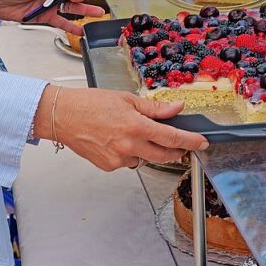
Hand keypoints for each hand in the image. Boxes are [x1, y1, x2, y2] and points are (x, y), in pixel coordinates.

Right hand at [34, 87, 208, 170]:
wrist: (64, 116)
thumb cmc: (91, 103)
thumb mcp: (127, 99)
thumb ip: (154, 107)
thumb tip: (176, 108)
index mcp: (136, 126)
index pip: (172, 138)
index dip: (190, 142)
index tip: (202, 143)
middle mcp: (129, 146)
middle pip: (164, 155)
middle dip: (175, 152)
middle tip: (179, 145)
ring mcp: (118, 159)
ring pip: (144, 159)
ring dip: (147, 150)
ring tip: (132, 133)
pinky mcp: (108, 166)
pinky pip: (127, 162)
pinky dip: (128, 153)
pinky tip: (116, 140)